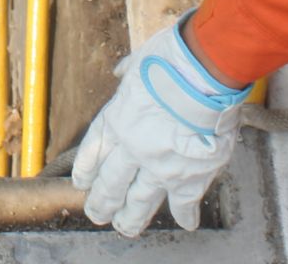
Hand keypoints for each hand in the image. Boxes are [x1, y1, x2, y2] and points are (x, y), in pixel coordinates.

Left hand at [72, 16, 249, 236]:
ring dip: (130, 218)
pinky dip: (185, 215)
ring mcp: (160, 166)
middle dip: (102, 202)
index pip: (93, 152)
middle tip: (98, 214)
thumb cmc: (173, 60)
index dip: (87, 170)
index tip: (83, 184)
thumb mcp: (139, 60)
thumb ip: (129, 71)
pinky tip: (185, 223)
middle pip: (111, 183)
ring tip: (125, 227)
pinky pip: (184, 204)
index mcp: (117, 119)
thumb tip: (121, 70)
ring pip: (139, 201)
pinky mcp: (190, 177)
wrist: (205, 74)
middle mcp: (133, 148)